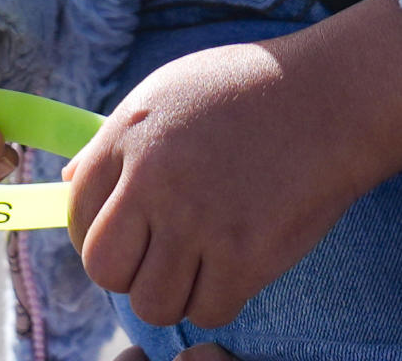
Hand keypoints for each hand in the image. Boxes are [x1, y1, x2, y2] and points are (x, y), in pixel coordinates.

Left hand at [65, 0, 401, 332]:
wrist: (333, 95)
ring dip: (175, 292)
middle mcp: (154, 181)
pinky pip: (208, 311)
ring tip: (202, 262)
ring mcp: (199, 222)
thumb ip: (116, 140)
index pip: (77, 214)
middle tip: (161, 256)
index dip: (99, 233)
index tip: (129, 235)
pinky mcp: (245, 256)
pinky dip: (221, 299)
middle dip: (129, 272)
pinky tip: (238, 265)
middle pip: (104, 269)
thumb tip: (68, 185)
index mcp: (129, 136)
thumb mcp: (169, 90)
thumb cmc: (251, 89)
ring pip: (153, 304)